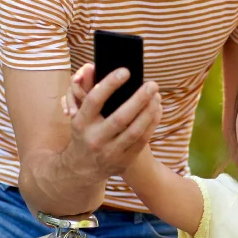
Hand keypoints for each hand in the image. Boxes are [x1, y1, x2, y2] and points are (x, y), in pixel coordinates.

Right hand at [61, 63, 161, 179]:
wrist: (82, 168)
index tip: (126, 71)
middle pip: (120, 117)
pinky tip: (157, 110)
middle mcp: (95, 138)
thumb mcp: (80, 117)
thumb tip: (100, 68)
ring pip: (135, 130)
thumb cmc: (85, 133)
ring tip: (157, 96)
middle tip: (152, 84)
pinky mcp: (124, 161)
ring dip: (149, 111)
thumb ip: (90, 95)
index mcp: (81, 123)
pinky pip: (142, 140)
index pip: (94, 100)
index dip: (110, 84)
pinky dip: (152, 123)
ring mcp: (110, 152)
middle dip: (139, 99)